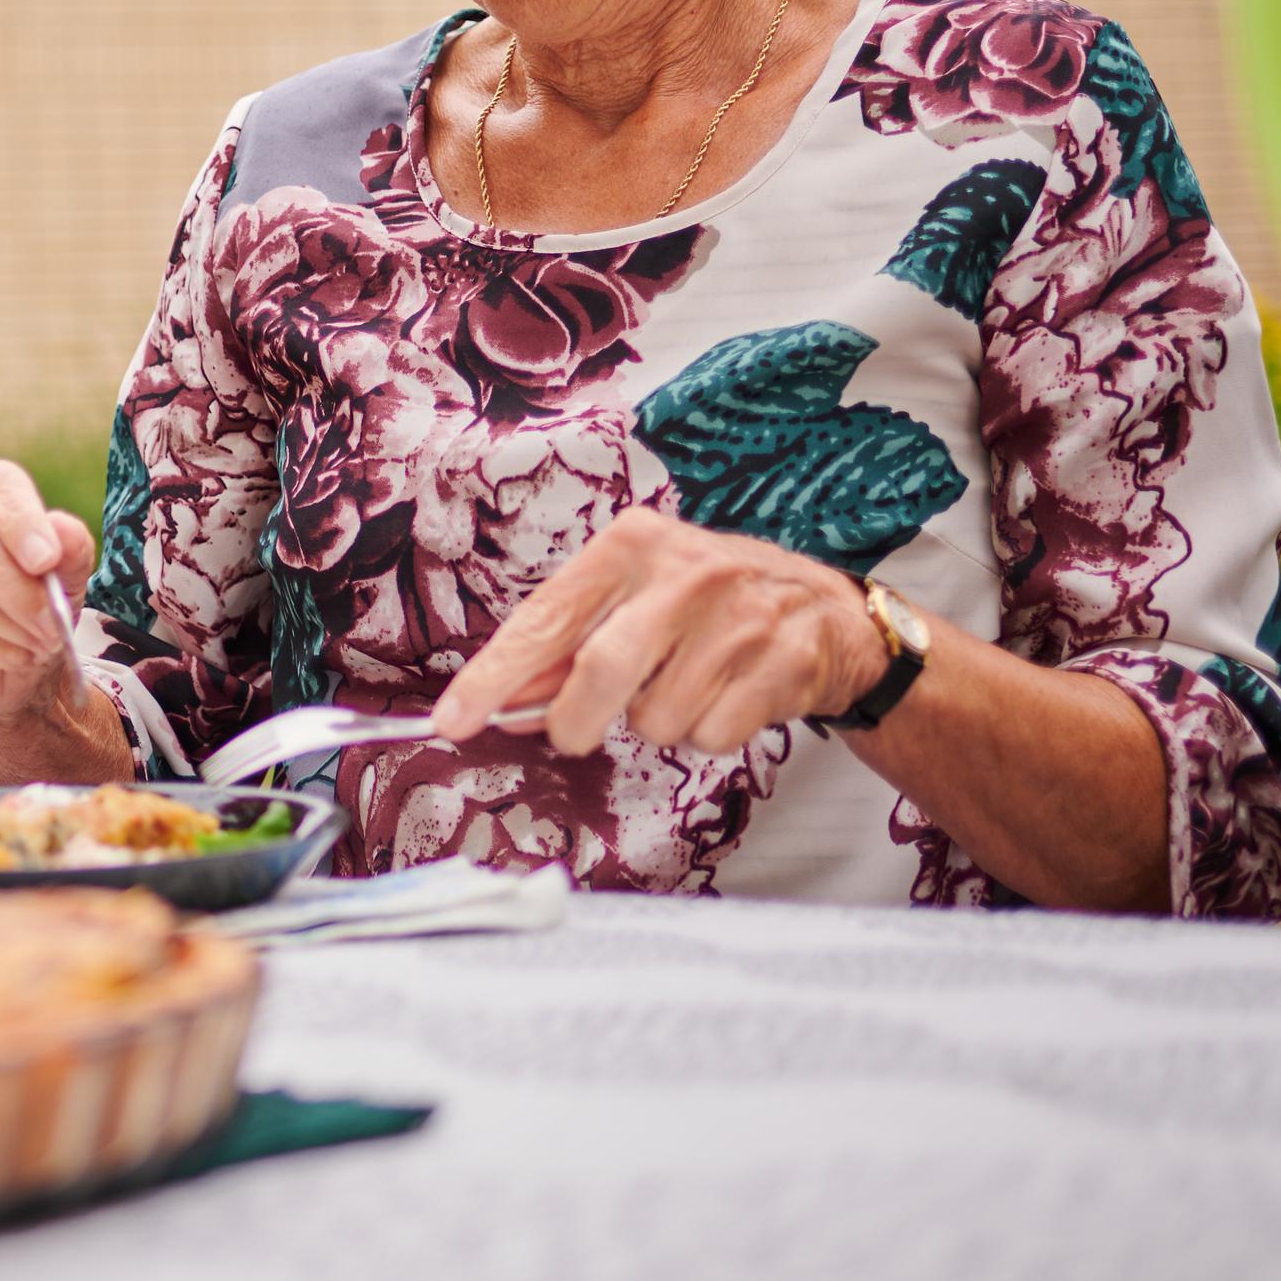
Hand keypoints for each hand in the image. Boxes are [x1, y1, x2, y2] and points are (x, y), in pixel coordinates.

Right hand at [0, 452, 97, 743]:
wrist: (14, 669)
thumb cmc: (37, 602)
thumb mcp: (68, 577)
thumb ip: (71, 551)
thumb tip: (65, 531)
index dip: (19, 520)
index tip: (46, 560)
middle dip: (11, 581)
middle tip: (49, 620)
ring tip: (39, 643)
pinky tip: (14, 656)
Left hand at [434, 509, 889, 756]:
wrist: (827, 613)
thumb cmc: (708, 605)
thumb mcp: (633, 597)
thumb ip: (565, 646)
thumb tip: (498, 702)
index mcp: (630, 545)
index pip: (545, 618)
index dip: (494, 677)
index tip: (453, 719)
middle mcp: (684, 572)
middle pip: (600, 671)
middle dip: (574, 722)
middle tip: (573, 733)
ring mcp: (740, 616)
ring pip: (657, 716)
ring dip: (659, 723)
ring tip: (686, 687)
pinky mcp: (784, 663)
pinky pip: (711, 735)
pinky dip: (707, 734)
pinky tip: (728, 697)